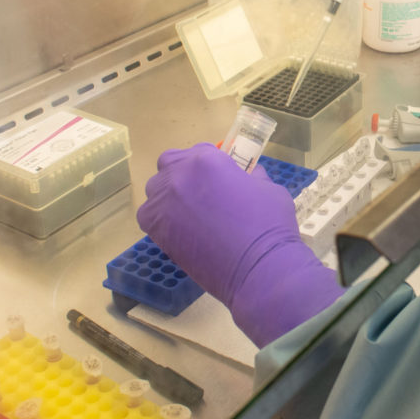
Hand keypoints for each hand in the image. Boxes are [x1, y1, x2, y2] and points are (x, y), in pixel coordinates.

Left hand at [136, 143, 343, 345]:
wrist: (258, 268)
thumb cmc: (270, 225)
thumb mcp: (269, 188)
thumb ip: (252, 177)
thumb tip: (248, 177)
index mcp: (208, 160)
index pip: (200, 150)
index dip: (210, 163)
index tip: (218, 178)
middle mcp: (180, 175)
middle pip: (170, 163)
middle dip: (183, 172)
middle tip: (200, 191)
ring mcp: (164, 203)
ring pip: (156, 190)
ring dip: (169, 196)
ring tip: (190, 214)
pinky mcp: (156, 230)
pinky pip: (150, 216)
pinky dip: (161, 220)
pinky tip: (181, 231)